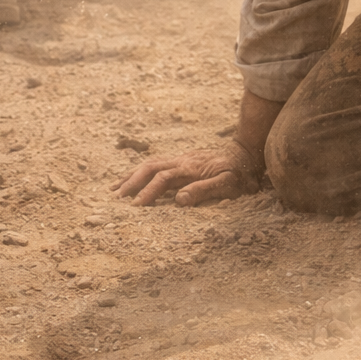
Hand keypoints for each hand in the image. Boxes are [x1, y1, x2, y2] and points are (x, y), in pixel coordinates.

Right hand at [115, 139, 259, 206]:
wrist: (246, 152)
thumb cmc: (239, 173)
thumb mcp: (228, 184)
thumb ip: (203, 190)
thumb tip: (178, 200)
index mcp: (191, 168)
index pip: (163, 179)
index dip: (149, 192)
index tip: (135, 206)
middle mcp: (182, 161)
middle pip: (150, 167)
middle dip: (132, 182)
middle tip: (117, 198)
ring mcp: (181, 159)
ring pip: (150, 164)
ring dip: (132, 176)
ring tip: (115, 189)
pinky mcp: (181, 161)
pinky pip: (156, 164)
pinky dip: (141, 172)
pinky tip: (133, 179)